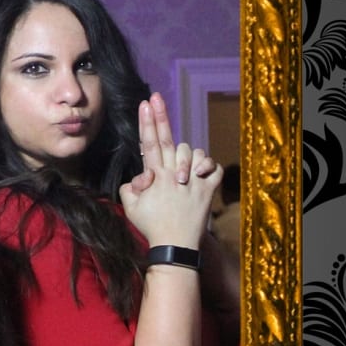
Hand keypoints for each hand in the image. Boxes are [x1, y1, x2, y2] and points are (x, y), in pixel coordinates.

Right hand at [119, 92, 221, 248]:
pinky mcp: (209, 190)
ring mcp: (193, 181)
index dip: (146, 121)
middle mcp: (174, 174)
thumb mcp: (130, 207)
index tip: (145, 104)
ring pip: (193, 152)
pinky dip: (212, 169)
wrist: (175, 246)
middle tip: (156, 98)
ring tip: (183, 171)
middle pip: (167, 138)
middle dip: (160, 116)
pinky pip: (216, 170)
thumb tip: (142, 175)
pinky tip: (204, 174)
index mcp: (154, 175)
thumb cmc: (151, 226)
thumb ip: (131, 186)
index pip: (148, 142)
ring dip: (188, 157)